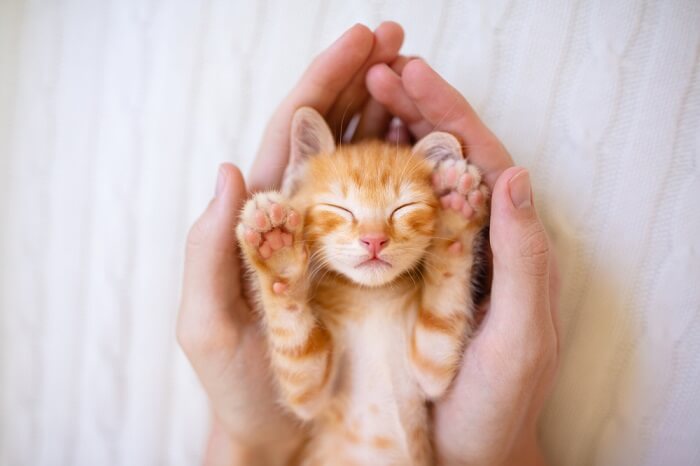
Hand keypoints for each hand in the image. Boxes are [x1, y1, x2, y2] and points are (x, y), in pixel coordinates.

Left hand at [176, 22, 404, 464]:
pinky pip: (396, 211)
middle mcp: (306, 220)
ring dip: (392, 113)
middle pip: (334, 132)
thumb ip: (209, 248)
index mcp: (265, 219)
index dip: (324, 82)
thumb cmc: (238, 383)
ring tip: (421, 77)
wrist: (276, 429)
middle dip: (363, 81)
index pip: (294, 133)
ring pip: (368, 161)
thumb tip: (228, 168)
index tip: (360, 42)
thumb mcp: (208, 322)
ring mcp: (341, 241)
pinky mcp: (372, 269)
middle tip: (398, 40)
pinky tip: (437, 146)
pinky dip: (415, 171)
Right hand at [367, 59, 559, 464]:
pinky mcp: (400, 280)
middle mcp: (467, 241)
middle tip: (372, 72)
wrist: (464, 453)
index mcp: (504, 243)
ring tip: (353, 101)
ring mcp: (430, 258)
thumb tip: (514, 173)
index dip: (446, 110)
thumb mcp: (521, 336)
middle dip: (411, 110)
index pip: (479, 157)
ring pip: (408, 182)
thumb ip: (524, 259)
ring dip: (383, 136)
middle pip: (441, 158)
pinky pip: (379, 223)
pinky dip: (360, 188)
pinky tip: (334, 167)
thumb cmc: (498, 403)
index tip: (409, 73)